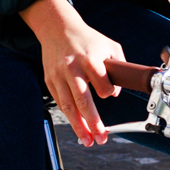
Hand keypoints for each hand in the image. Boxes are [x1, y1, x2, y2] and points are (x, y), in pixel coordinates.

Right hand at [21, 0, 120, 145]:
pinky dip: (69, 116)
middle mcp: (73, 69)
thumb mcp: (109, 46)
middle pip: (83, 101)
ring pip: (68, 107)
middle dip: (93, 123)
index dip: (108, 93)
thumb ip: (119, 67)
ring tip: (88, 141)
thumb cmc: (87, 38)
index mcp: (90, 60)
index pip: (102, 86)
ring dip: (78, 127)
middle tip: (101, 138)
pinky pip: (60, 102)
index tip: (109, 94)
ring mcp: (59, 76)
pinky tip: (77, 126)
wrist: (58, 28)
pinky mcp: (50, 81)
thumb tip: (115, 93)